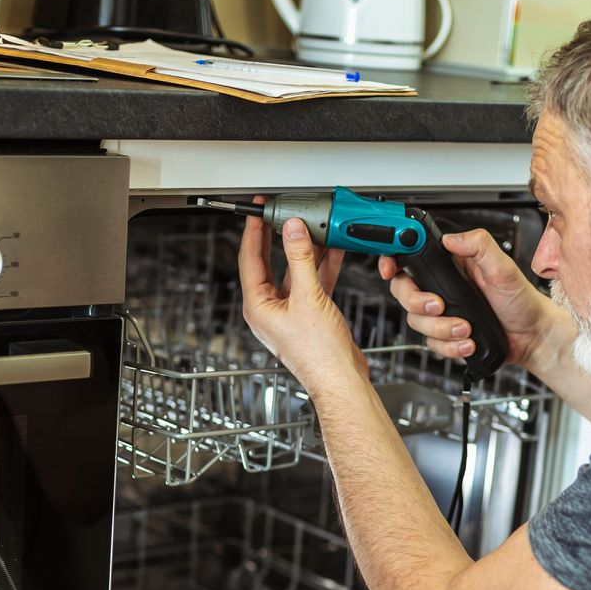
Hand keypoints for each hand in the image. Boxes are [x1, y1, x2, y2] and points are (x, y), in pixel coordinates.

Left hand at [239, 203, 366, 388]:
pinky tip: (332, 250)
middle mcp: (269, 308)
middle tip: (281, 212)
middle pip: (270, 262)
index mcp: (257, 305)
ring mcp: (289, 310)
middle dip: (279, 236)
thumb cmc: (318, 354)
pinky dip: (321, 266)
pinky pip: (311, 282)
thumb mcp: (308, 297)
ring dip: (306, 250)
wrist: (340, 378)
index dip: (254, 231)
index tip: (258, 211)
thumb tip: (292, 230)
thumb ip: (300, 259)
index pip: (250, 258)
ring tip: (314, 227)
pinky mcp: (309, 313)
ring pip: (294, 271)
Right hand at [378, 230, 573, 374]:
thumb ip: (478, 246)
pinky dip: (450, 347)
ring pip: (417, 322)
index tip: (390, 269)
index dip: (393, 262)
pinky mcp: (446, 336)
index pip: (411, 259)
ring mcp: (443, 313)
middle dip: (419, 303)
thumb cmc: (521, 300)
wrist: (531, 336)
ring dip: (441, 329)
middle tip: (440, 306)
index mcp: (451, 265)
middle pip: (405, 293)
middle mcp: (442, 288)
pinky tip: (468, 342)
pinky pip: (432, 345)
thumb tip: (450, 238)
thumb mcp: (503, 267)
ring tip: (466, 329)